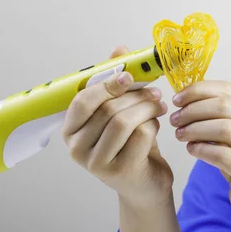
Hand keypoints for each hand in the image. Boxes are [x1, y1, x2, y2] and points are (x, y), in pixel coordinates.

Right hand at [62, 45, 173, 209]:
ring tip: (159, 107)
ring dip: (147, 108)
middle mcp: (76, 148)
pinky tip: (156, 126)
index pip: (82, 100)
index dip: (107, 84)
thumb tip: (119, 49)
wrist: (144, 182)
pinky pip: (140, 136)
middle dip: (136, 96)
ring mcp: (96, 162)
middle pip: (108, 109)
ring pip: (123, 121)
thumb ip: (116, 81)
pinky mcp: (119, 171)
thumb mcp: (122, 110)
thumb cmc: (130, 143)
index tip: (129, 76)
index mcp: (71, 129)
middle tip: (155, 93)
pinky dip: (153, 125)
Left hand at [169, 80, 230, 224]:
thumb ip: (221, 114)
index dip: (198, 91)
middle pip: (225, 106)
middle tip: (175, 119)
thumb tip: (186, 98)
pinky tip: (192, 150)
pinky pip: (224, 155)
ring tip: (180, 135)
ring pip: (225, 128)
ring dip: (195, 129)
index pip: (229, 89)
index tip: (177, 99)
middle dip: (193, 110)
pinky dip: (203, 150)